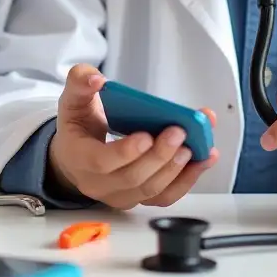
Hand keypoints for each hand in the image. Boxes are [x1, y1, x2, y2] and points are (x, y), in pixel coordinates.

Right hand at [47, 64, 219, 209]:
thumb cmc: (78, 126)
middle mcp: (100, 184)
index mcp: (80, 158)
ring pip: (152, 191)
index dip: (126, 152)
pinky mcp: (140, 198)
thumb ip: (80, 82)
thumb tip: (97, 78)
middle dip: (160, 156)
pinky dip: (188, 180)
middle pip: (134, 178)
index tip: (147, 135)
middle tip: (179, 131)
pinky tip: (203, 159)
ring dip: (178, 169)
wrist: (77, 154)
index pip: (102, 163)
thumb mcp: (73, 98)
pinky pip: (166, 197)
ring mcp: (122, 195)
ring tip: (196, 145)